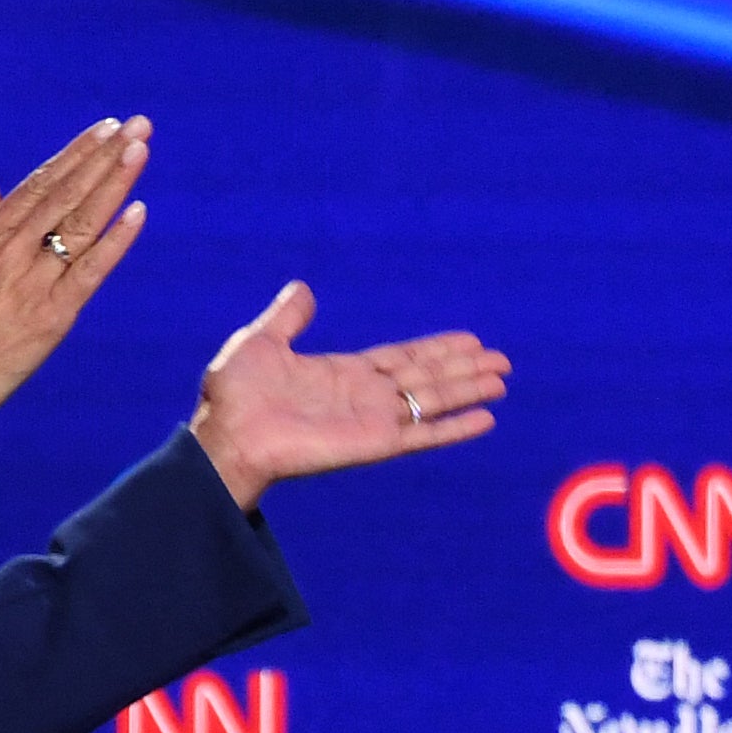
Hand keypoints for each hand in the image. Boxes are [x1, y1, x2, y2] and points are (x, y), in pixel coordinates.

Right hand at [0, 118, 152, 463]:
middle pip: (66, 192)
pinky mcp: (52, 315)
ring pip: (80, 222)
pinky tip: (138, 212)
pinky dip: (115, 241)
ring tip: (139, 149)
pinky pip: (90, 271)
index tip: (104, 128)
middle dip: (104, 155)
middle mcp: (12, 250)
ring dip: (113, 183)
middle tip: (138, 124)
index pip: (40, 184)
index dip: (75, 154)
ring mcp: (33, 280)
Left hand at [182, 285, 514, 511]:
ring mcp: (374, 421)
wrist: (229, 434)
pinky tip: (485, 419)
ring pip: (433, 400)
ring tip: (502, 380)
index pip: (401, 358)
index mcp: (342, 374)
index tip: (469, 340)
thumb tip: (302, 288)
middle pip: (426, 377)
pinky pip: (425, 433)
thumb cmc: (234, 394)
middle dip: (464, 367)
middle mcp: (365, 397)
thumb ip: (287, 318)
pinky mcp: (377, 443)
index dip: (436, 349)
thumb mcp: (260, 341)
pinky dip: (456, 427)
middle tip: (501, 359)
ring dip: (469, 389)